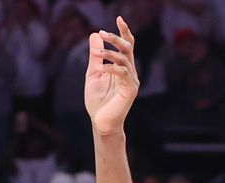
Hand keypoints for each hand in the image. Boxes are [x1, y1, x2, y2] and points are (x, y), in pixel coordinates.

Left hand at [84, 18, 139, 136]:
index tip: (118, 18)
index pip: (127, 46)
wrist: (100, 122)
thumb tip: (95, 34)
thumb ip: (95, 56)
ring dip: (109, 53)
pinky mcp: (130, 90)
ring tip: (97, 52)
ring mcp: (132, 81)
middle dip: (116, 38)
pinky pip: (122, 73)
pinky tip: (99, 68)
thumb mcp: (93, 73)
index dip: (124, 31)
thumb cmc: (98, 101)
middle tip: (103, 32)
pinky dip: (110, 68)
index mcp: (123, 67)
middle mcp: (130, 72)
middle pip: (128, 48)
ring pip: (125, 59)